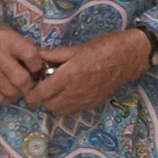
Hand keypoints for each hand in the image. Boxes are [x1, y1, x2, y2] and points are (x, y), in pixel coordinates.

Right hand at [0, 14, 47, 103]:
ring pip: (11, 91)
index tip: (37, 66)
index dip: (38, 64)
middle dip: (31, 85)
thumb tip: (43, 61)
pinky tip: (8, 90)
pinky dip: (7, 97)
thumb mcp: (9, 33)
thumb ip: (24, 46)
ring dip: (20, 92)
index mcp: (8, 41)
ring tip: (20, 87)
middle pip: (21, 79)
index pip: (31, 56)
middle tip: (32, 83)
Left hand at [27, 29, 154, 114]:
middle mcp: (74, 92)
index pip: (41, 93)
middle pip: (48, 104)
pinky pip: (72, 109)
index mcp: (68, 76)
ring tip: (56, 90)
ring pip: (59, 110)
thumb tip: (36, 56)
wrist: (127, 58)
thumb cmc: (102, 48)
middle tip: (43, 86)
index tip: (30, 87)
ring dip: (53, 102)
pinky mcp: (92, 104)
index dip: (31, 93)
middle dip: (42, 97)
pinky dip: (66, 104)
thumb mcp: (76, 48)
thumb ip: (54, 54)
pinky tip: (70, 92)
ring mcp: (84, 100)